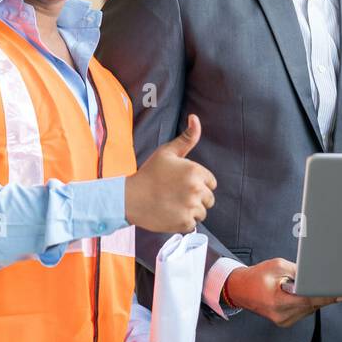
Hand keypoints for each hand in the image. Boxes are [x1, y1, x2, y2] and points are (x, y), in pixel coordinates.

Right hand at [124, 114, 217, 232]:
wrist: (130, 198)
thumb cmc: (149, 173)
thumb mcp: (167, 152)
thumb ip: (186, 138)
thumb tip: (195, 117)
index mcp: (196, 171)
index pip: (211, 182)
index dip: (198, 183)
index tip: (181, 184)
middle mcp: (196, 189)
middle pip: (209, 199)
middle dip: (196, 198)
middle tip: (176, 195)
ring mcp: (191, 207)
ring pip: (202, 212)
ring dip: (191, 210)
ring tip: (173, 204)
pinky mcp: (185, 223)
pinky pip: (193, 224)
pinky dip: (183, 221)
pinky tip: (170, 213)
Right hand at [222, 258, 341, 327]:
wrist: (240, 290)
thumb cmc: (256, 276)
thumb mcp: (278, 266)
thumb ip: (298, 271)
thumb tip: (317, 275)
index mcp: (278, 302)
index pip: (309, 299)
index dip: (327, 295)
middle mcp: (282, 315)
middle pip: (312, 305)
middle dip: (326, 294)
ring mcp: (284, 321)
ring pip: (310, 309)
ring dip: (317, 298)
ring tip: (319, 287)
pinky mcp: (286, 321)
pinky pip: (304, 311)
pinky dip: (309, 302)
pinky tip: (309, 293)